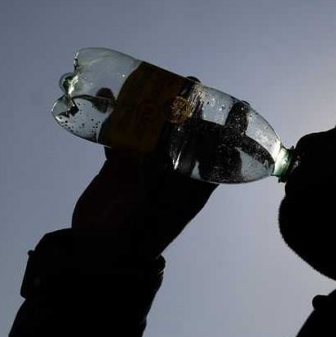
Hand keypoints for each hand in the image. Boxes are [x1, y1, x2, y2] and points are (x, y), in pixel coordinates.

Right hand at [72, 77, 216, 260]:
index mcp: (193, 187)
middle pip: (189, 136)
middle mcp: (173, 174)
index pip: (220, 154)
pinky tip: (111, 98)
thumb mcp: (154, 203)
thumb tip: (168, 143)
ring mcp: (146, 168)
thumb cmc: (134, 234)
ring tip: (154, 82)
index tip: (238, 106)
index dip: (231, 132)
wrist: (97, 253)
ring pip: (156, 131)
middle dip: (191, 110)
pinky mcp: (120, 167)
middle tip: (192, 84)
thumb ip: (161, 172)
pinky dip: (117, 118)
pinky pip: (122, 137)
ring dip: (154, 109)